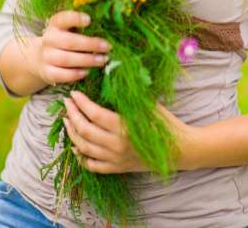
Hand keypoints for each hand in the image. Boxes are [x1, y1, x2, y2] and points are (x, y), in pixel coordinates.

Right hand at [35, 10, 111, 86]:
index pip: (63, 18)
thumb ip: (83, 28)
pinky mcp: (47, 72)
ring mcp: (46, 56)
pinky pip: (61, 75)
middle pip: (69, 42)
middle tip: (107, 47)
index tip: (89, 20)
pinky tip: (87, 72)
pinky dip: (75, 74)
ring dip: (87, 60)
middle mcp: (48, 39)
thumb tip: (108, 28)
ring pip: (66, 59)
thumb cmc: (65, 40)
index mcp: (56, 24)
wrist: (42, 58)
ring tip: (103, 60)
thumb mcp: (69, 30)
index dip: (75, 18)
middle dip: (91, 45)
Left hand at [62, 91, 191, 173]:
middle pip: (84, 130)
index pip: (94, 114)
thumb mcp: (148, 105)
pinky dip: (81, 156)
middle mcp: (116, 145)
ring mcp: (115, 159)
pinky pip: (92, 165)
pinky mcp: (117, 169)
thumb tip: (110, 79)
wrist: (180, 150)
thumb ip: (128, 97)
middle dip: (72, 115)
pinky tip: (76, 147)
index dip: (81, 103)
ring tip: (67, 120)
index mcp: (124, 127)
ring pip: (84, 148)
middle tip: (67, 104)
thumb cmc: (166, 123)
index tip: (74, 94)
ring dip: (72, 133)